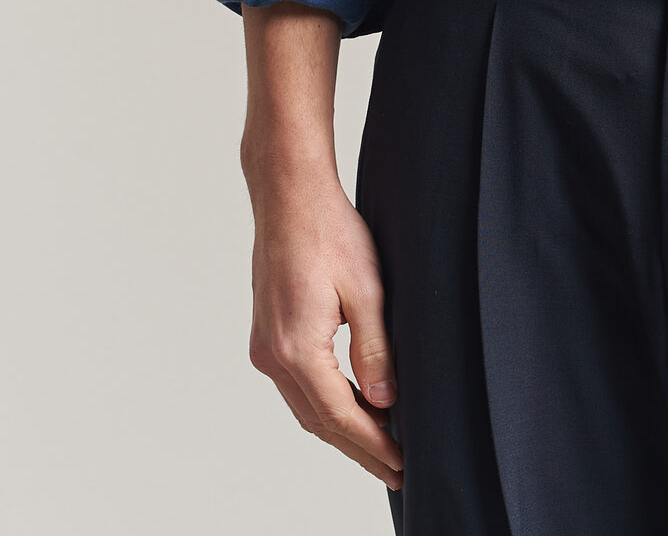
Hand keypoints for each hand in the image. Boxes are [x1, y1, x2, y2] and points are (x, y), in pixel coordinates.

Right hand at [245, 161, 403, 488]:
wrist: (289, 197)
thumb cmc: (330, 232)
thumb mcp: (367, 289)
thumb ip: (375, 350)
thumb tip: (384, 403)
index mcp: (297, 349)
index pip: (340, 416)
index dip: (373, 445)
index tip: (402, 464)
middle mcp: (273, 356)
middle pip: (319, 422)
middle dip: (359, 449)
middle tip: (396, 471)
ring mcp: (265, 348)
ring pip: (305, 407)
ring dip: (340, 430)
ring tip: (379, 446)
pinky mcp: (266, 335)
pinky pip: (297, 386)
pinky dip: (324, 404)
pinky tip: (349, 407)